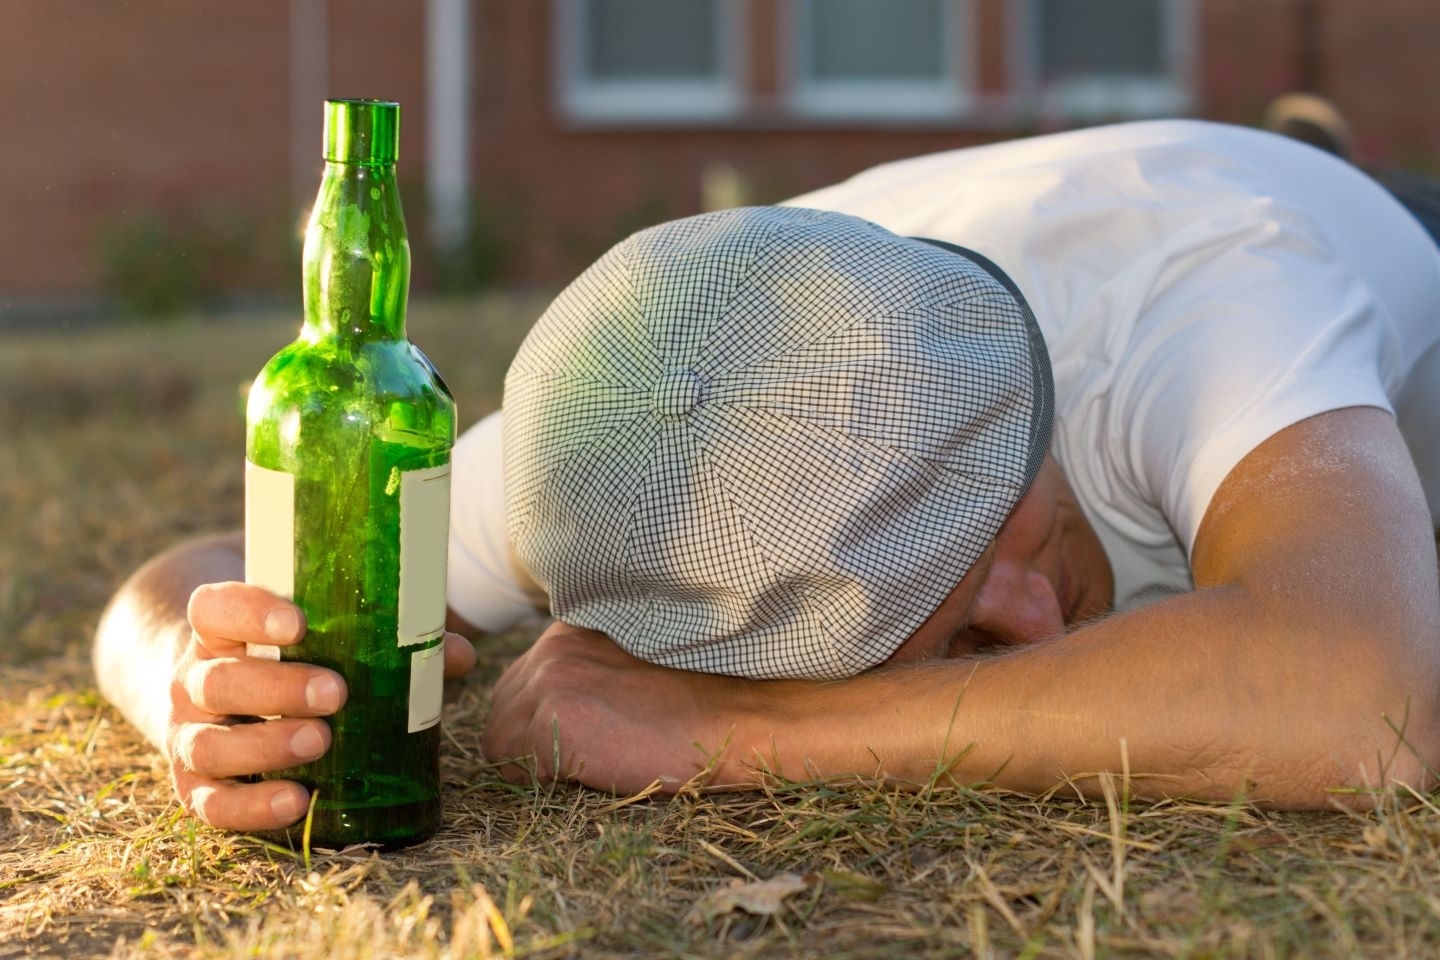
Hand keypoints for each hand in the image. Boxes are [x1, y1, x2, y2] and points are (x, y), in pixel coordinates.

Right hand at [170, 582, 476, 831]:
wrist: (220, 698)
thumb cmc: (292, 659)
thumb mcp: (324, 637)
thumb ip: (387, 638)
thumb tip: (458, 656)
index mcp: (220, 631)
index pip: (215, 609)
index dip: (249, 611)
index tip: (298, 621)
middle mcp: (194, 681)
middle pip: (218, 680)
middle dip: (277, 687)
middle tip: (335, 692)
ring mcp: (188, 735)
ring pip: (210, 743)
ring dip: (265, 746)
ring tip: (320, 741)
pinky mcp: (196, 786)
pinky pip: (213, 804)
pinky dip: (252, 807)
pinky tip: (297, 802)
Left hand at [482, 621, 754, 794]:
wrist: (738, 715)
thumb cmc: (700, 697)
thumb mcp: (630, 663)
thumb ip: (586, 670)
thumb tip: (553, 707)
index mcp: (571, 630)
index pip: (520, 681)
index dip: (540, 717)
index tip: (575, 735)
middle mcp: (551, 648)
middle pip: (501, 708)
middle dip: (528, 738)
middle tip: (580, 757)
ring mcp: (548, 683)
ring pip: (499, 738)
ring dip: (532, 760)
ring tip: (588, 764)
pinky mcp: (551, 724)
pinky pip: (513, 766)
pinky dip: (541, 780)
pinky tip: (590, 773)